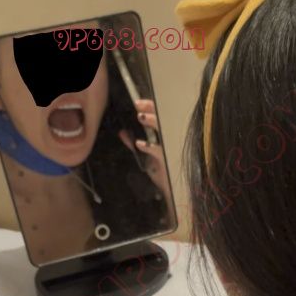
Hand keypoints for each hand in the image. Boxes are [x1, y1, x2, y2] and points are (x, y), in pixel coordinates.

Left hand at [118, 99, 174, 220]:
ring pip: (165, 131)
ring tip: (141, 118)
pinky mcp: (169, 162)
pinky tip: (140, 144)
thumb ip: (134, 143)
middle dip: (152, 109)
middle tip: (138, 104)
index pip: (160, 117)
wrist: (173, 193)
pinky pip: (160, 152)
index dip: (150, 108)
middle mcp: (170, 141)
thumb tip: (122, 133)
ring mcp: (171, 150)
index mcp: (166, 138)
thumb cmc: (162, 173)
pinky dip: (150, 147)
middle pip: (164, 119)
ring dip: (153, 123)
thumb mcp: (146, 156)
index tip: (138, 103)